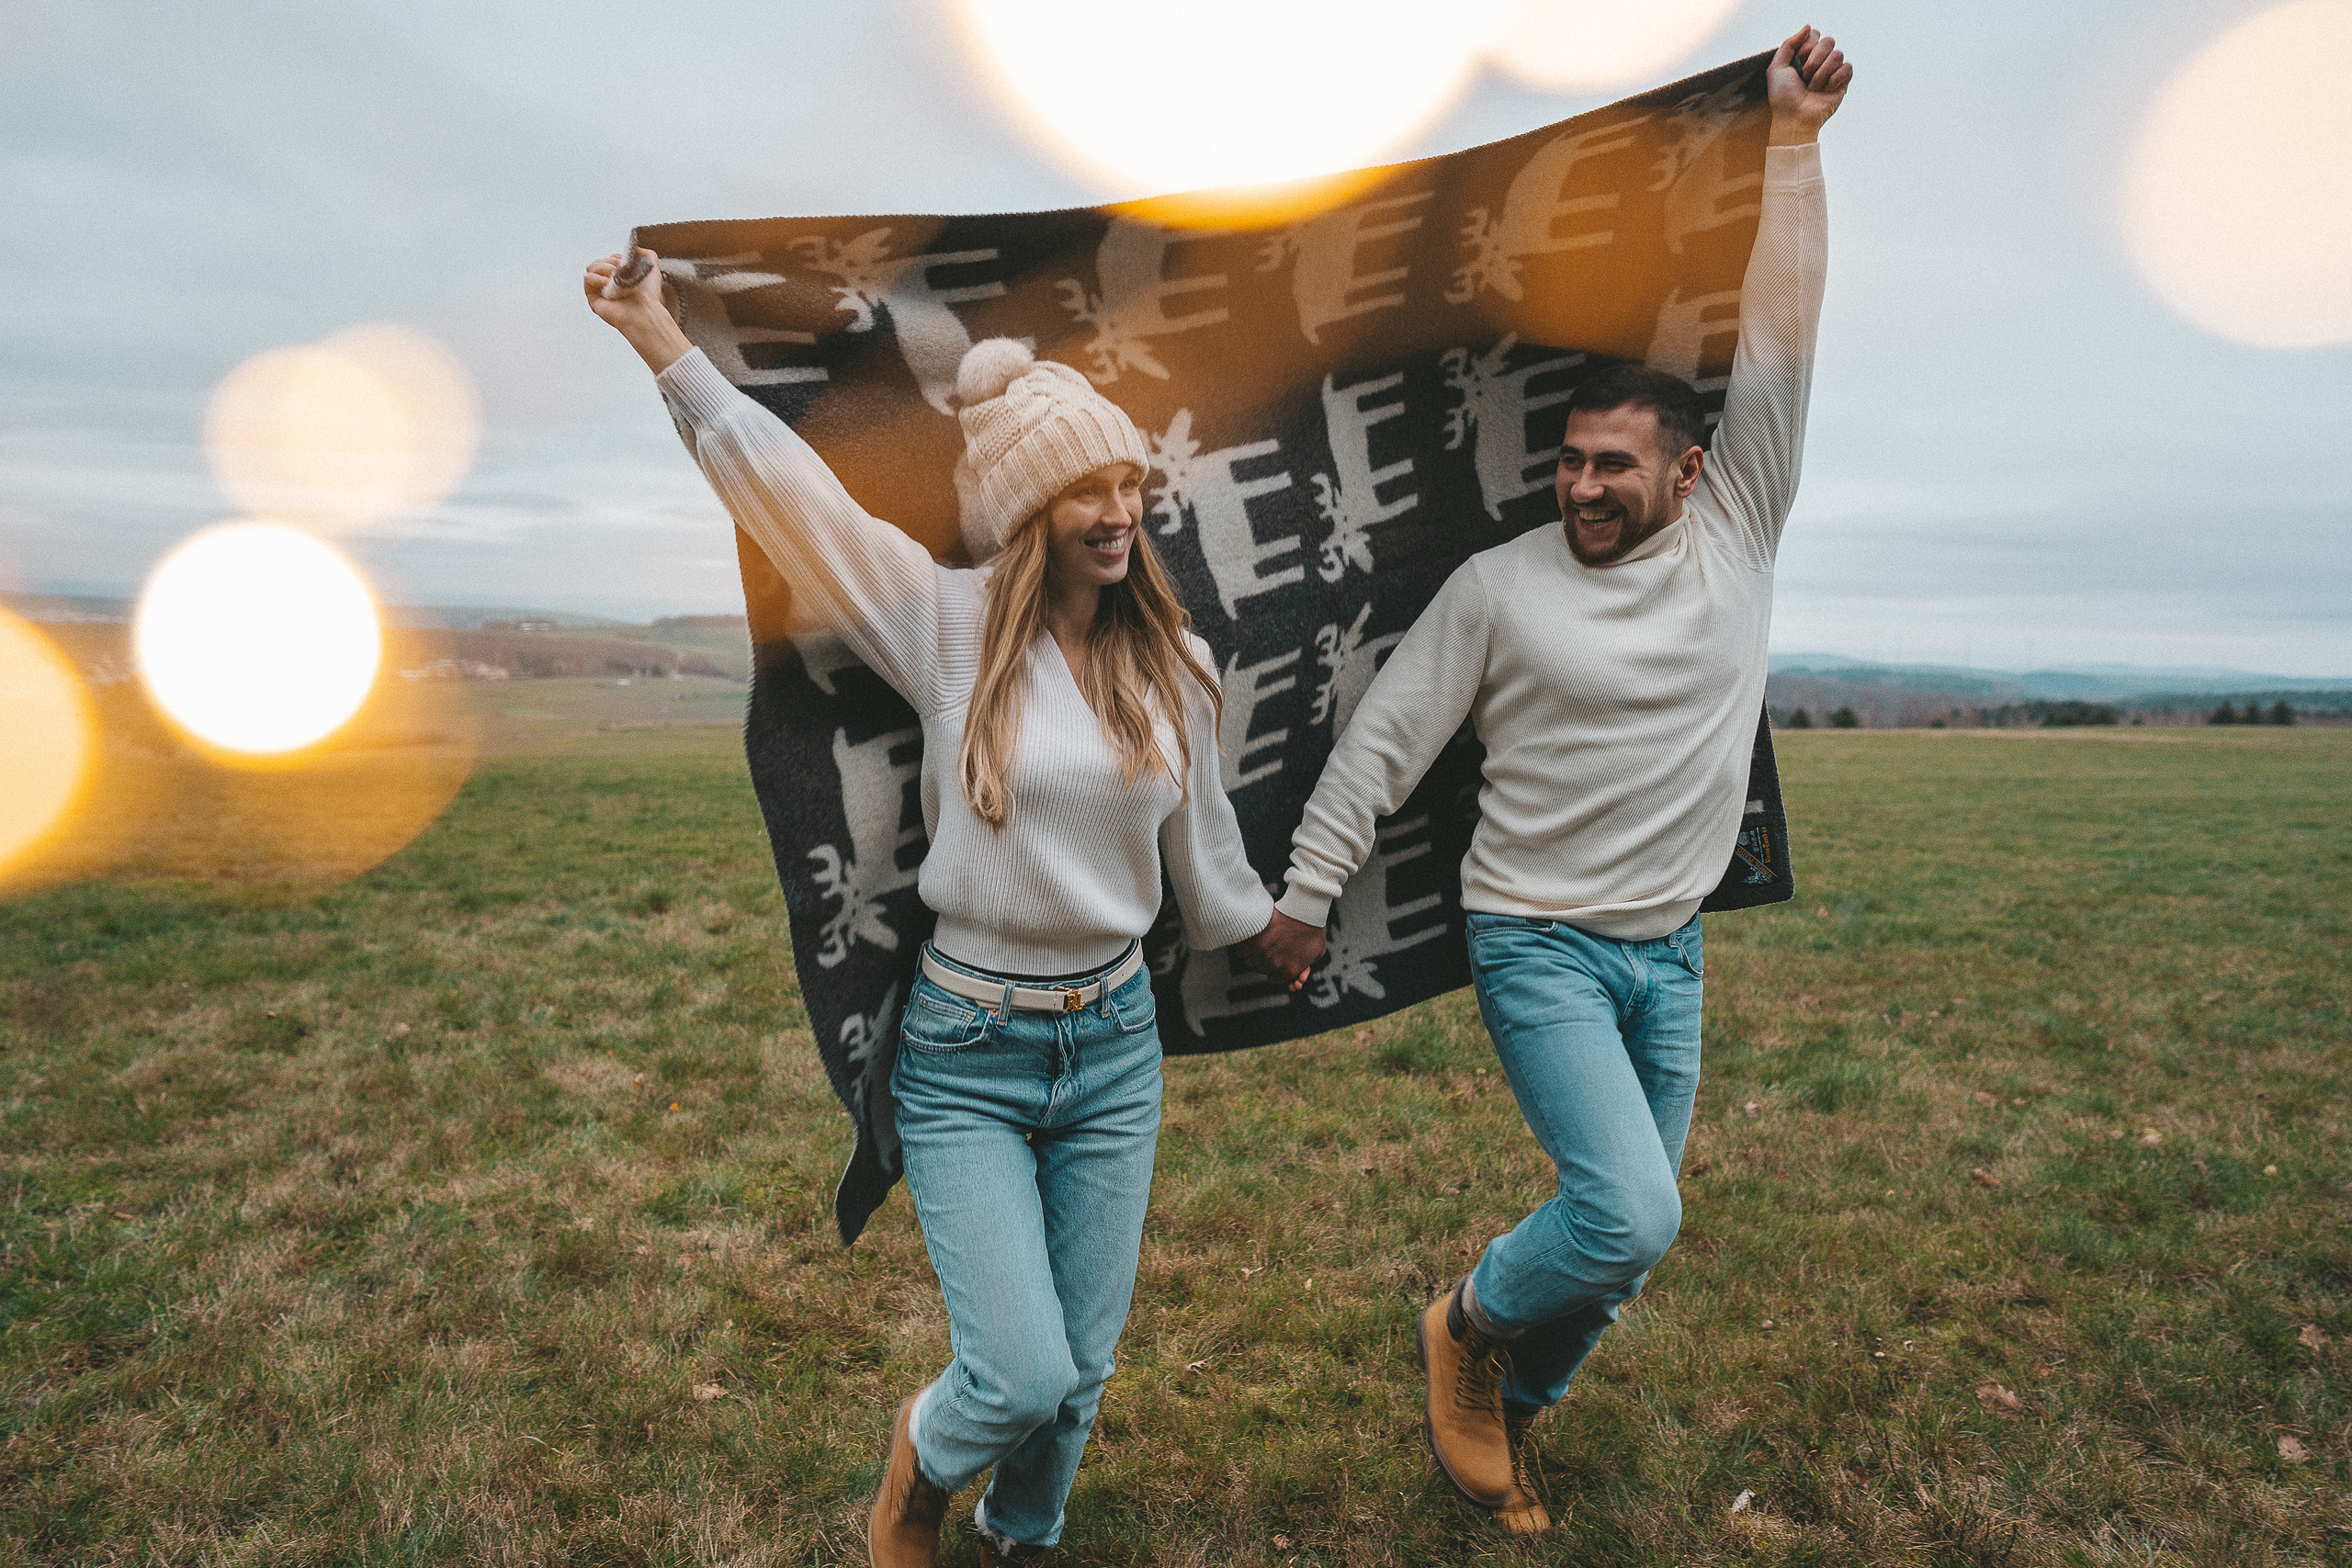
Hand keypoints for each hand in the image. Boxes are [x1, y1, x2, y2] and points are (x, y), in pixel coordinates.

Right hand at [583, 248, 692, 373]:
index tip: (624, 261)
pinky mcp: (593, 298)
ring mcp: (600, 290)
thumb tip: (635, 248)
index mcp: (620, 277)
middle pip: (598, 261)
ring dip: (602, 267)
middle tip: (619, 268)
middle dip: (609, 261)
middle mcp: (609, 283)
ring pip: (591, 267)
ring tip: (614, 276)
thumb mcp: (652, 269)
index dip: (615, 257)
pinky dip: (596, 277)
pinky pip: (587, 279)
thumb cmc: (649, 295)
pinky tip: (607, 283)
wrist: (644, 311)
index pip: (609, 259)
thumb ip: (648, 255)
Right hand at [1237, 910, 1324, 991]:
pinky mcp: (1255, 940)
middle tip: (1269, 948)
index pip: (1274, 978)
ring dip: (1254, 954)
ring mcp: (1264, 953)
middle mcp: (1276, 964)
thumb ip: (1305, 968)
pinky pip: (1243, 951)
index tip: (1275, 960)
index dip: (1274, 969)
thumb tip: (1299, 980)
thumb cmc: (1313, 928)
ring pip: (1251, 960)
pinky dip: (1245, 947)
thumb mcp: (1317, 952)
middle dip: (1264, 961)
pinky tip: (1251, 940)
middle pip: (1261, 969)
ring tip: (1261, 942)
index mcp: (1290, 970)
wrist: (1305, 909)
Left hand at [1767, 26, 1851, 144]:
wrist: (1794, 118)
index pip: (1815, 34)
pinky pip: (1847, 67)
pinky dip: (1835, 79)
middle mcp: (1820, 60)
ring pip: (1837, 54)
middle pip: (1828, 41)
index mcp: (1805, 55)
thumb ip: (1789, 44)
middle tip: (1804, 76)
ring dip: (1821, 73)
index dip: (1807, 46)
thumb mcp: (1776, 67)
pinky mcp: (1843, 82)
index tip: (1798, 61)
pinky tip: (1826, 90)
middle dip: (1814, 59)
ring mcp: (1833, 70)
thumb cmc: (1783, 97)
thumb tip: (1808, 27)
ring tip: (1813, 87)